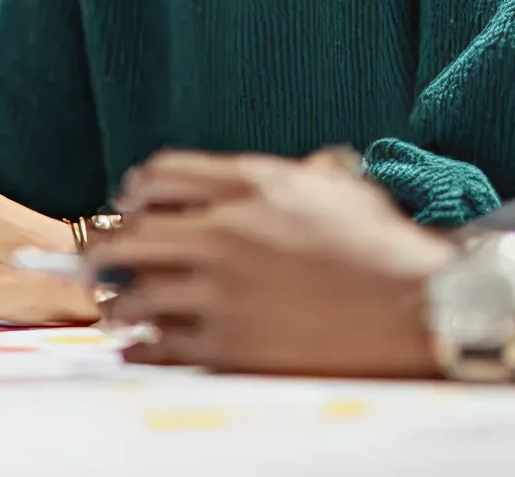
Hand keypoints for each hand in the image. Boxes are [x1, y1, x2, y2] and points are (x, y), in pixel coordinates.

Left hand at [96, 150, 452, 375]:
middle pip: (131, 235)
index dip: (133, 193)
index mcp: (250, 183)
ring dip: (118, 304)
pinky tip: (138, 349)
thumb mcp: (342, 188)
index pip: (158, 175)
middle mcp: (226, 230)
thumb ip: (303, 173)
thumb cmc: (388, 249)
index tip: (126, 209)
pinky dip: (141, 348)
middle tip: (93, 263)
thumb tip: (309, 165)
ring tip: (115, 312)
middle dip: (106, 250)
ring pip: (135, 294)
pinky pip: (160, 346)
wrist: (421, 310)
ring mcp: (223, 291)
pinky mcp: (230, 345)